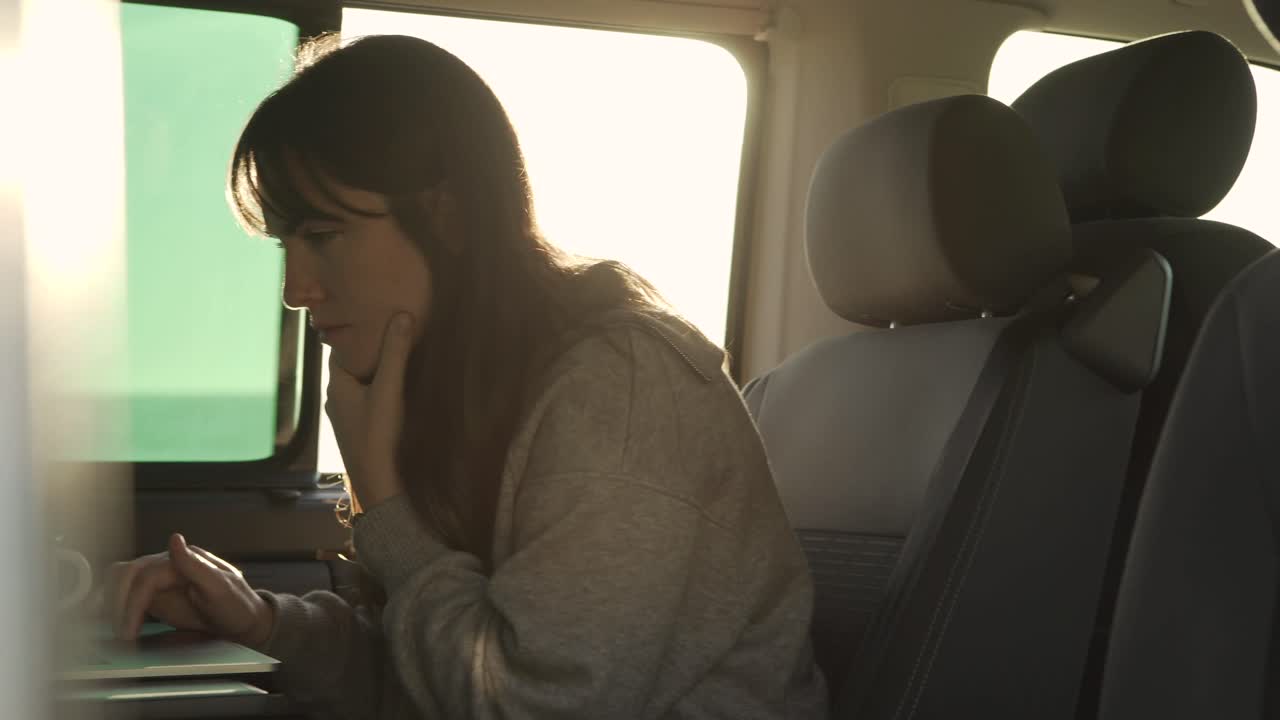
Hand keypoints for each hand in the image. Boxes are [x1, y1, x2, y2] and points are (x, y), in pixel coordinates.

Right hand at [106, 533, 274, 647]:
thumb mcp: (222, 587)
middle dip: (117, 605)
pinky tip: (113, 625)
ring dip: (112, 604)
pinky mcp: (154, 596)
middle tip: (120, 634)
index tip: (128, 631)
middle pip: (125, 576)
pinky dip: (115, 608)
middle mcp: (166, 566)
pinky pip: (125, 596)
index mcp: (182, 561)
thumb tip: (175, 540)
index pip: (146, 577)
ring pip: (120, 582)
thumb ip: (196, 566)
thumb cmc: (237, 605)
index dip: (133, 604)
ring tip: (116, 631)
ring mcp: (159, 580)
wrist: (243, 621)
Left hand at [327, 312, 412, 509]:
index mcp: (337, 386)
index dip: (358, 333)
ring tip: (403, 354)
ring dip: (379, 372)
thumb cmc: (377, 436)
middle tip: (394, 331)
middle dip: (371, 351)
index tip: (376, 318)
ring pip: (363, 385)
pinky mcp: (364, 431)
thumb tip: (401, 314)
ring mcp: (350, 418)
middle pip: (354, 366)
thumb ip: (395, 353)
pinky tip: (403, 388)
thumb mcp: (388, 390)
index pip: (342, 349)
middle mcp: (338, 400)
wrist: (379, 485)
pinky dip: (383, 390)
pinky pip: (371, 401)